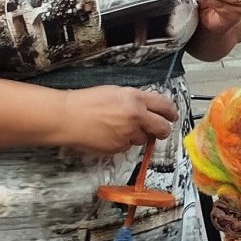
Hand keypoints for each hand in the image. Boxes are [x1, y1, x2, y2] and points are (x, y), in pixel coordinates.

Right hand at [61, 86, 177, 153]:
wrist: (68, 117)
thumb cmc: (86, 102)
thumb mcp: (114, 92)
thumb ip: (134, 100)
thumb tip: (147, 109)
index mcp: (135, 98)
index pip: (164, 106)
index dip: (171, 112)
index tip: (172, 116)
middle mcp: (136, 116)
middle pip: (162, 128)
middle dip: (163, 130)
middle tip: (159, 131)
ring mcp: (128, 133)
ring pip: (143, 139)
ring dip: (136, 136)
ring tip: (117, 128)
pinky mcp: (119, 147)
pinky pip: (127, 147)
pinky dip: (121, 143)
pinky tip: (108, 134)